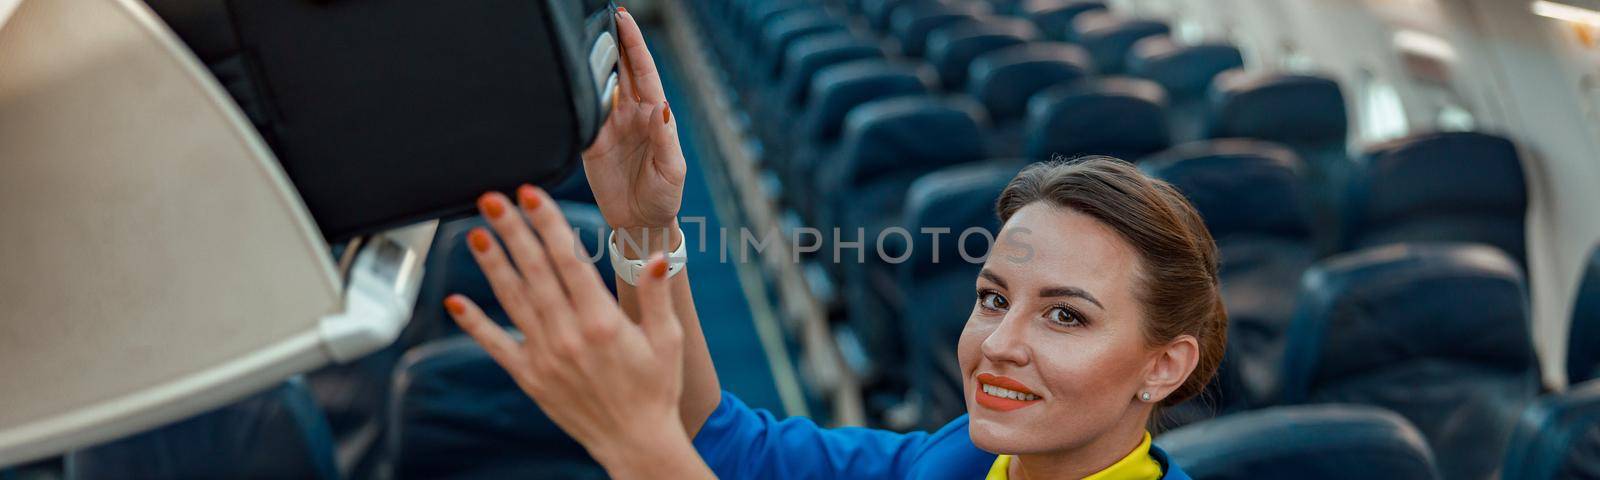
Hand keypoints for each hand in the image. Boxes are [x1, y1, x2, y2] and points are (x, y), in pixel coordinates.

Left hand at [445, 186, 697, 473]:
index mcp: (602, 322)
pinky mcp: (531, 377)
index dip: (548, 224)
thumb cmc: (656, 389)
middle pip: (534, 272)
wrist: (636, 443)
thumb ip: (657, 295)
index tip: (532, 195)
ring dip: (492, 265)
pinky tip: (456, 301)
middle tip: (493, 200)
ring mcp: (546, 357)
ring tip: (474, 233)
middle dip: (513, 232)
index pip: (568, 261)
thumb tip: (657, 255)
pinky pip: (497, 346)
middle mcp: (569, 336)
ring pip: (513, 300)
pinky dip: (474, 324)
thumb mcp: (667, 340)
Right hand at [583, 8, 684, 239]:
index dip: (634, 44)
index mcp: (655, 116)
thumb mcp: (672, 170)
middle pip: (621, 69)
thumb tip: (661, 107)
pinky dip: (575, 96)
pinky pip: (581, 114)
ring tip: (582, 37)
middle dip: (612, 41)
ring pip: (599, 85)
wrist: (640, 223)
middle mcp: (631, 115)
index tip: (624, 18)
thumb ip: (665, 139)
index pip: (644, 71)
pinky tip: (567, 78)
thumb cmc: (663, 196)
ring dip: (592, 62)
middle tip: (602, 15)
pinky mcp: (590, 142)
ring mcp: (609, 126)